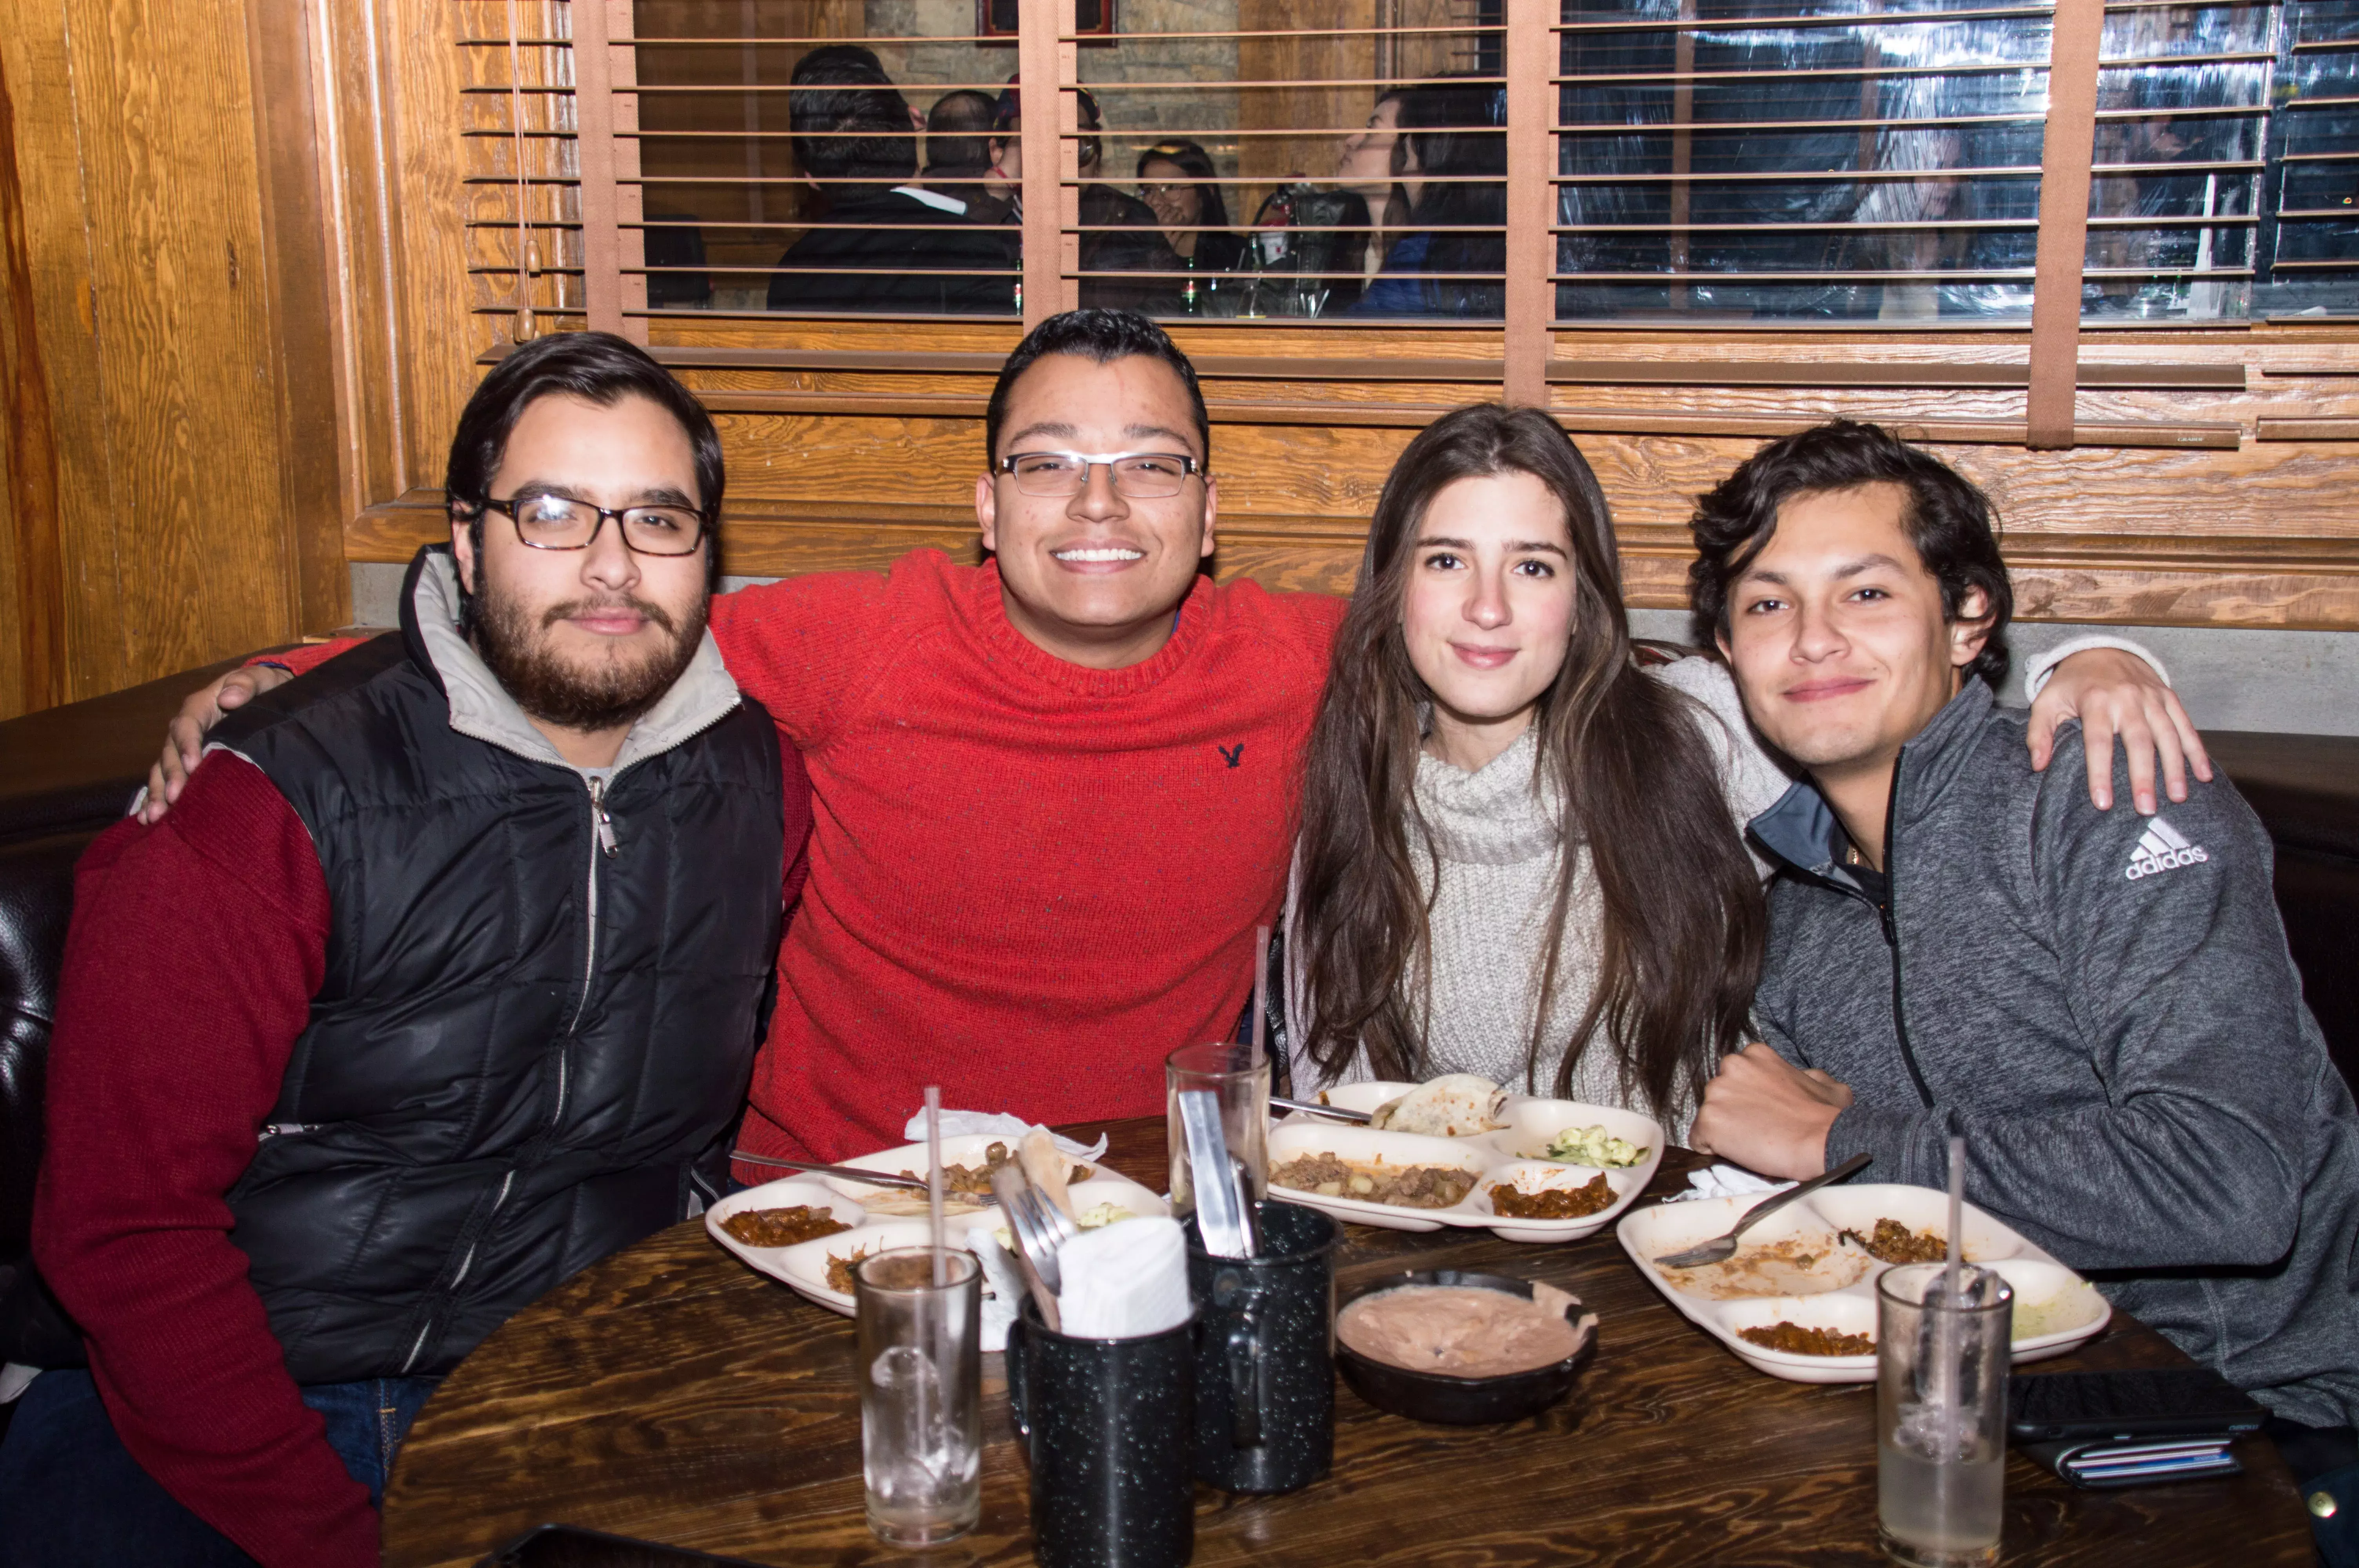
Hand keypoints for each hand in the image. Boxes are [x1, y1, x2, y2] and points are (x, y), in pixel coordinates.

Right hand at [138, 665, 292, 823]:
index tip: (193, 766)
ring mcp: (184, 748)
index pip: (187, 725)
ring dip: (157, 793)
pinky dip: (157, 798)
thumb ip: (247, 683)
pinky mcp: (188, 764)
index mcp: (201, 706)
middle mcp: (187, 729)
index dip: (187, 744)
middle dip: (170, 776)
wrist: (268, 698)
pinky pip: (167, 780)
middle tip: (172, 799)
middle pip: (170, 752)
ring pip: (163, 770)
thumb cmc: (265, 688)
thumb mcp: (262, 678)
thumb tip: (228, 697)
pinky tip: (149, 819)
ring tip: (154, 816)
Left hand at [1689, 1043, 1852, 1179]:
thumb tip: (1802, 1077)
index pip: (1737, 1077)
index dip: (1748, 1097)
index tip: (1764, 1112)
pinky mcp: (1708, 1121)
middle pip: (1719, 1094)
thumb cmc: (1827, 1115)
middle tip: (1757, 1129)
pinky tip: (1737, 1153)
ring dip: (1723, 1130)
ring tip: (1750, 1143)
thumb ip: (1804, 1075)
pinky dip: (1713, 1149)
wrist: (1821, 1141)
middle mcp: (1731, 1067)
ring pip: (1709, 1116)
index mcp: (1755, 1054)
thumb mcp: (1824, 1083)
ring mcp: (1716, 1094)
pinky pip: (1699, 1139)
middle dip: (1733, 1111)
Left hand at [2027, 647, 2212, 814]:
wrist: (2100, 649)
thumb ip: (2039, 733)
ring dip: (2175, 768)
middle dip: (2144, 777)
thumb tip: (2038, 765)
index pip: (2098, 743)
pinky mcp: (2169, 696)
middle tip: (2146, 808)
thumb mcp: (2046, 702)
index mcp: (2095, 701)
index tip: (2104, 803)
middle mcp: (2127, 698)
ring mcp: (2152, 697)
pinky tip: (2203, 775)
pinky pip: (2186, 725)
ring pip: (2168, 735)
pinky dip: (2197, 751)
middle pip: (2139, 741)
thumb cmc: (2070, 684)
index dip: (2101, 774)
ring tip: (2177, 797)